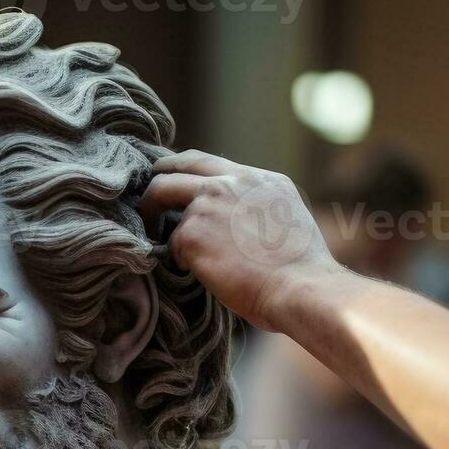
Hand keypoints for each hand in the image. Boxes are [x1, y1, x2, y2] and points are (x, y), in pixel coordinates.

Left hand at [142, 150, 339, 331]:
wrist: (300, 287)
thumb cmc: (300, 269)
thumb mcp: (287, 216)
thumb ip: (256, 205)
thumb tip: (238, 216)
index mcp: (257, 178)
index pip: (202, 161)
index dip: (178, 169)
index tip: (166, 181)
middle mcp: (230, 182)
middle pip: (171, 170)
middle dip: (153, 187)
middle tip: (148, 210)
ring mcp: (207, 205)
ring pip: (163, 203)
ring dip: (162, 228)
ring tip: (173, 251)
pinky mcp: (191, 233)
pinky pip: (170, 244)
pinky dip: (177, 259)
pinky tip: (196, 271)